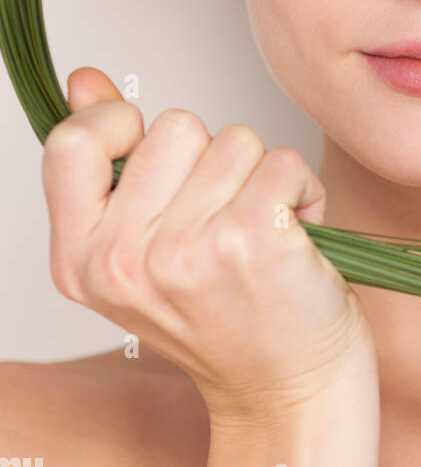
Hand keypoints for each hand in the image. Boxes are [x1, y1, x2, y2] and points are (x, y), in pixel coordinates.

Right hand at [44, 68, 379, 466]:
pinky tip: (295, 238)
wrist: (287, 389)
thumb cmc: (225, 311)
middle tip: (223, 223)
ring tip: (261, 234)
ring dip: (261, 177)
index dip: (120, 125)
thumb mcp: (145, 244)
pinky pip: (283, 160)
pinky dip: (302, 190)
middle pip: (175, 124)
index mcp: (79, 259)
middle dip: (212, 159)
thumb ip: (112, 161)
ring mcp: (185, 250)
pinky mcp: (251, 239)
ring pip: (235, 139)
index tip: (157, 156)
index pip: (72, 142)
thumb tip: (85, 77)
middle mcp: (122, 260)